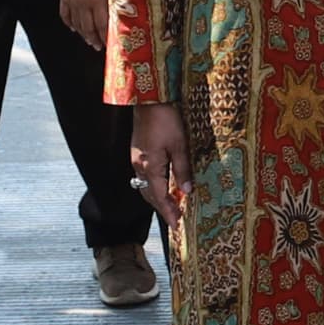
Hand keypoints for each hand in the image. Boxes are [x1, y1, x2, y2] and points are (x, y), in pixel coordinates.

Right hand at [59, 0, 109, 48]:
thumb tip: (120, 12)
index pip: (102, 25)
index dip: (106, 37)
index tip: (111, 45)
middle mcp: (83, 3)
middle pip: (89, 28)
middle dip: (95, 39)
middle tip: (99, 47)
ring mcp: (72, 0)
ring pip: (77, 23)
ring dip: (83, 34)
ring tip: (89, 41)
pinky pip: (65, 14)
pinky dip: (69, 23)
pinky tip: (74, 28)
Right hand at [131, 102, 189, 225]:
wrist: (148, 99)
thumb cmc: (165, 118)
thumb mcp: (179, 144)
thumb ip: (182, 169)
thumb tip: (187, 190)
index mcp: (150, 167)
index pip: (159, 197)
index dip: (168, 212)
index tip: (176, 225)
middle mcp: (139, 166)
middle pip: (150, 195)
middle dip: (162, 208)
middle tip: (176, 218)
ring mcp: (136, 159)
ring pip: (145, 186)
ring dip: (157, 197)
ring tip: (172, 204)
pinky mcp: (137, 151)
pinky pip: (144, 176)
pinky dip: (154, 186)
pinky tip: (163, 185)